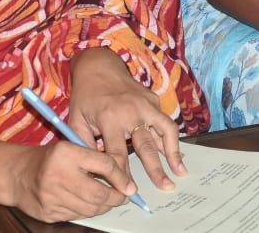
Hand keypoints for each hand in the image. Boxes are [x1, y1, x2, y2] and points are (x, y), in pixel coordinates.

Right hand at [11, 139, 138, 221]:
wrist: (15, 174)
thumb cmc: (48, 159)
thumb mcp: (71, 148)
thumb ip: (96, 160)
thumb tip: (123, 180)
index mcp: (66, 153)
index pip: (104, 165)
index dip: (121, 177)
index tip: (130, 186)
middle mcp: (57, 175)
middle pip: (99, 193)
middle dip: (116, 197)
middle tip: (123, 196)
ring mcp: (51, 197)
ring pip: (90, 209)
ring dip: (103, 207)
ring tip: (107, 200)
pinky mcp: (48, 213)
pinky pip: (77, 216)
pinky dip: (87, 211)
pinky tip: (88, 204)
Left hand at [68, 47, 185, 190]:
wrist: (99, 67)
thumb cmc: (86, 97)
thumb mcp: (77, 120)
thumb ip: (85, 145)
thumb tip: (96, 171)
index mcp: (109, 118)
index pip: (118, 154)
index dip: (123, 175)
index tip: (129, 191)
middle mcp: (131, 111)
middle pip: (146, 145)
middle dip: (156, 169)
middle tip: (165, 187)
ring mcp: (145, 104)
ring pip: (165, 131)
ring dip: (173, 153)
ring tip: (180, 172)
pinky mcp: (153, 100)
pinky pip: (164, 122)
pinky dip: (171, 138)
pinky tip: (175, 153)